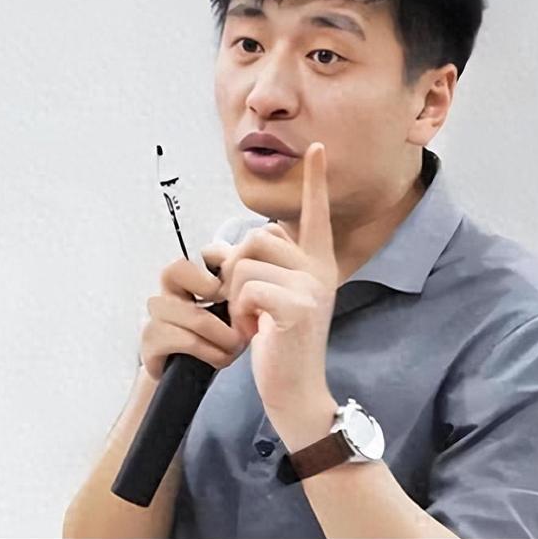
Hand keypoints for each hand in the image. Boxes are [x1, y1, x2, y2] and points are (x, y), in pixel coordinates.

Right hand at [140, 256, 245, 380]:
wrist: (193, 376)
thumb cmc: (218, 335)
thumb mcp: (234, 306)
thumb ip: (240, 282)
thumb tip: (257, 265)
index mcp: (187, 277)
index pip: (196, 252)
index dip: (217, 265)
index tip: (236, 287)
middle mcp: (166, 291)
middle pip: (175, 270)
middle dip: (209, 288)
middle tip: (236, 310)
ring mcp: (155, 316)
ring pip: (193, 314)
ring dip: (223, 334)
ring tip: (238, 344)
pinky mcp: (151, 342)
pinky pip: (185, 340)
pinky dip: (211, 351)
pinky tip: (222, 358)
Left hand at [201, 143, 338, 412]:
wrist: (295, 389)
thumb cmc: (279, 342)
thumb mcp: (270, 298)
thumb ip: (257, 266)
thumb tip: (219, 249)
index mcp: (316, 263)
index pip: (315, 213)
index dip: (315, 181)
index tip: (319, 149)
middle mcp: (319, 268)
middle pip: (257, 236)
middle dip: (237, 269)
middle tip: (247, 304)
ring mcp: (311, 286)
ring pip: (245, 262)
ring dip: (234, 295)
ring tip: (251, 320)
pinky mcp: (298, 306)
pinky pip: (246, 288)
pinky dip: (238, 312)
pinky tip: (252, 331)